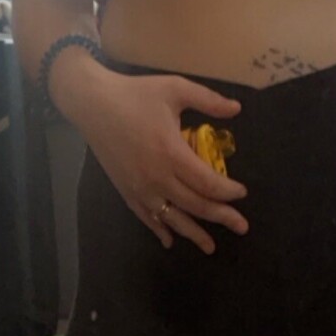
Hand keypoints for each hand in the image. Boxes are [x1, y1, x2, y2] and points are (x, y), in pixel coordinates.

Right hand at [81, 69, 249, 253]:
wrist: (92, 103)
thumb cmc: (136, 94)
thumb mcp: (175, 88)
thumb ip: (208, 100)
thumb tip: (237, 108)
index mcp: (172, 153)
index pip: (207, 183)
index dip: (228, 191)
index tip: (242, 192)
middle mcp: (157, 177)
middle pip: (195, 205)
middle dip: (221, 217)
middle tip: (242, 226)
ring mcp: (139, 188)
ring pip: (172, 218)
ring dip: (193, 234)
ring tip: (211, 247)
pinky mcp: (125, 190)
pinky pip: (146, 217)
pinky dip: (160, 230)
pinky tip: (170, 240)